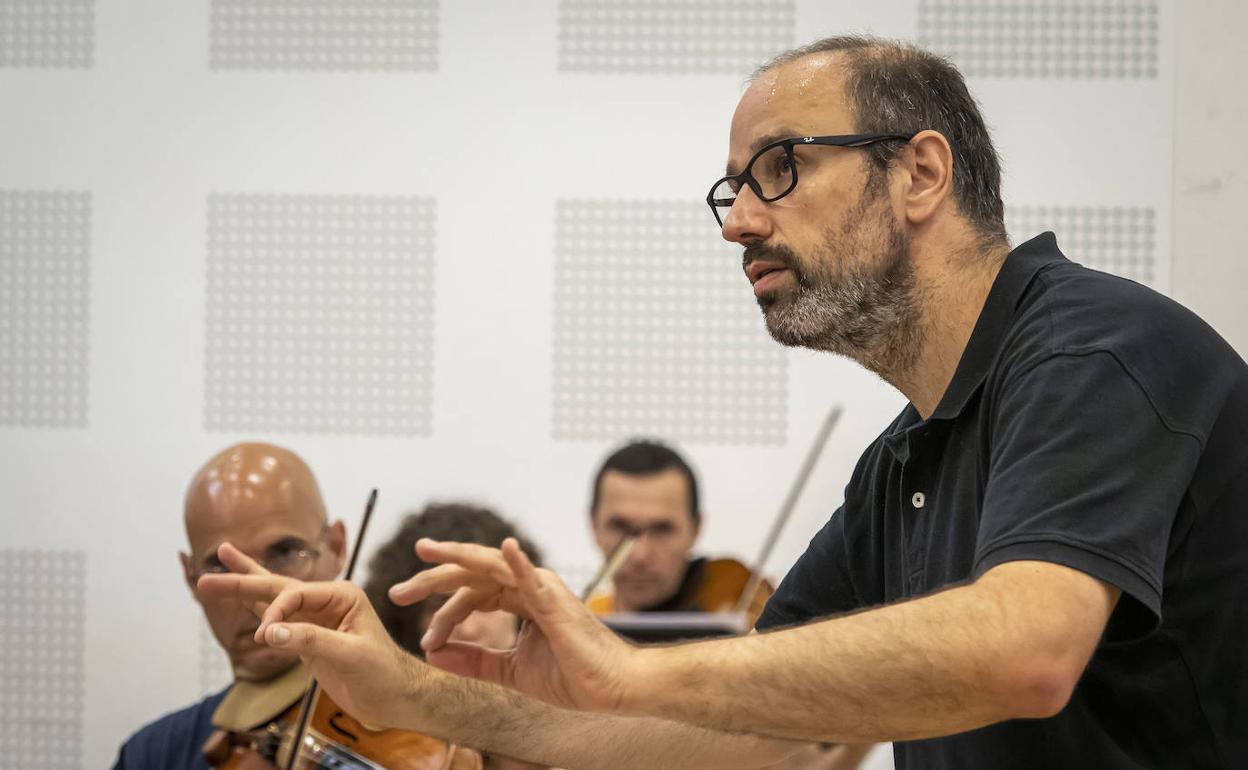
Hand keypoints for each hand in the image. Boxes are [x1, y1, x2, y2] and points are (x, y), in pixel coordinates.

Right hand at [197, 560, 422, 730]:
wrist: (395, 698)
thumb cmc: (384, 672)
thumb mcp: (351, 654)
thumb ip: (311, 641)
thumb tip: (270, 633)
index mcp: (343, 595)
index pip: (296, 593)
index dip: (276, 612)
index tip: (268, 636)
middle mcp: (327, 602)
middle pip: (277, 587)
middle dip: (243, 579)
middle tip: (209, 569)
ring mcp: (315, 621)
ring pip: (273, 601)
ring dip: (244, 590)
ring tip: (213, 575)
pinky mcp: (308, 640)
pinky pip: (278, 623)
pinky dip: (256, 612)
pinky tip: (241, 601)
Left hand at [388, 537, 638, 713]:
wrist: (613, 688)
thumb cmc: (574, 675)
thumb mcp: (510, 670)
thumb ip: (475, 658)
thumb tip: (434, 652)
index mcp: (520, 600)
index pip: (473, 592)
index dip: (443, 608)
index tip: (421, 630)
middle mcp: (529, 586)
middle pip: (473, 574)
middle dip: (434, 578)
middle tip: (399, 591)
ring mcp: (543, 588)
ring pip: (491, 566)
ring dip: (456, 559)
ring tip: (425, 553)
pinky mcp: (556, 601)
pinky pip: (531, 577)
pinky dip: (517, 561)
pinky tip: (503, 548)